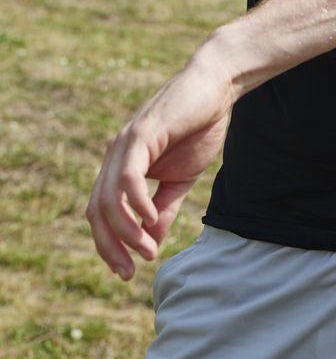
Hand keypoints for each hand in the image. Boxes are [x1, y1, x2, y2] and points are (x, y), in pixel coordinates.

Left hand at [86, 46, 234, 279]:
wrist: (216, 86)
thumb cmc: (199, 127)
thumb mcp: (181, 179)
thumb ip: (163, 209)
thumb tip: (151, 244)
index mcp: (121, 165)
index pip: (101, 213)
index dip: (110, 245)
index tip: (128, 270)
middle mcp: (115, 155)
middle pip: (97, 210)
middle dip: (110, 246)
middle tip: (130, 271)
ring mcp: (125, 144)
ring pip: (109, 198)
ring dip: (125, 231)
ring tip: (147, 249)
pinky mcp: (142, 134)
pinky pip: (129, 177)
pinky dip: (136, 203)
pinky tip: (151, 220)